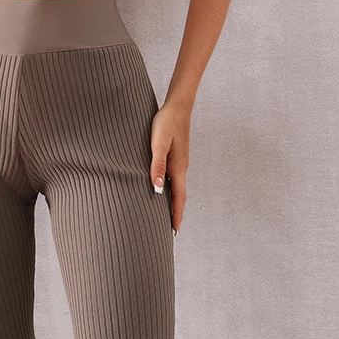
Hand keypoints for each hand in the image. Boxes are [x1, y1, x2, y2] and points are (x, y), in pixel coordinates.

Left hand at [149, 103, 189, 234]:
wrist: (177, 106)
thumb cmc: (166, 123)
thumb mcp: (158, 143)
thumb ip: (157, 165)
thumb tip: (157, 189)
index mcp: (178, 167)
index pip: (178, 198)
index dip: (176, 215)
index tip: (174, 231)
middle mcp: (181, 167)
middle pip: (179, 195)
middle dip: (175, 213)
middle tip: (171, 230)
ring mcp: (180, 161)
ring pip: (177, 186)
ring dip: (173, 201)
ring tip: (166, 214)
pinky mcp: (176, 155)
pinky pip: (174, 177)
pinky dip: (170, 188)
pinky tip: (163, 188)